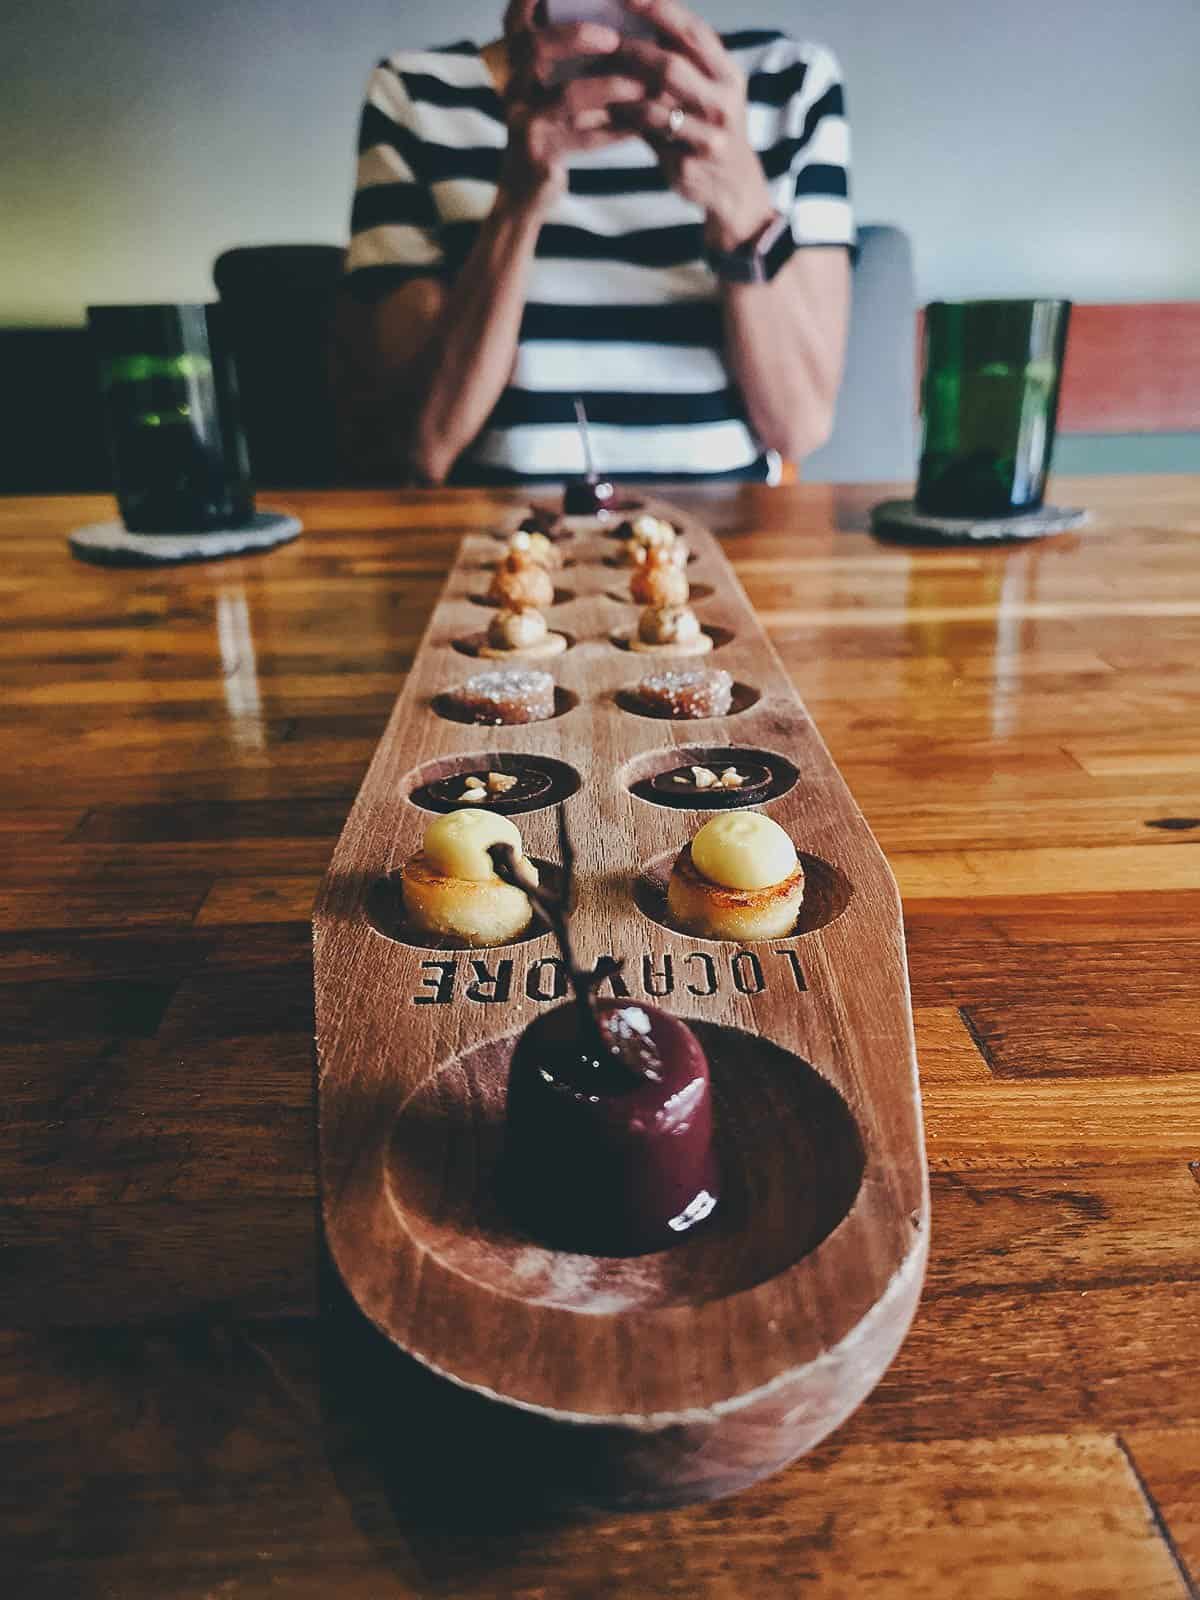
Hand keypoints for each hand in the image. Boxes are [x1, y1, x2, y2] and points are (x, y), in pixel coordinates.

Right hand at [499, 0, 648, 212]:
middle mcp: (513, 87)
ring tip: (642, 86)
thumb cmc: (550, 129)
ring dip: (610, 85)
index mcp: (516, 63)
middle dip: (577, 35)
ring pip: (567, 96)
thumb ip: (572, 58)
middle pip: (535, 48)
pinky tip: (640, 125)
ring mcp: (524, 122)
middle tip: (614, 38)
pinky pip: (583, 138)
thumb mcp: (551, 88)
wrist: (526, 191)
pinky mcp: (541, 155)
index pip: (517, 17)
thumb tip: (624, 30)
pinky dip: (615, 129)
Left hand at [618, 0, 775, 248]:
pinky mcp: (689, 164)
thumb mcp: (706, 91)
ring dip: (620, 90)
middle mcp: (724, 103)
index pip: (693, 32)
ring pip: (655, 105)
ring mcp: (709, 137)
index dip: (659, 10)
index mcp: (728, 75)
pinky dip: (621, 121)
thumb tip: (629, 22)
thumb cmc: (707, 129)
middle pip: (671, 67)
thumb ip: (678, 61)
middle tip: (600, 43)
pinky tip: (601, 111)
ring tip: (592, 77)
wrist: (733, 188)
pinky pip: (646, 138)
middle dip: (631, 52)